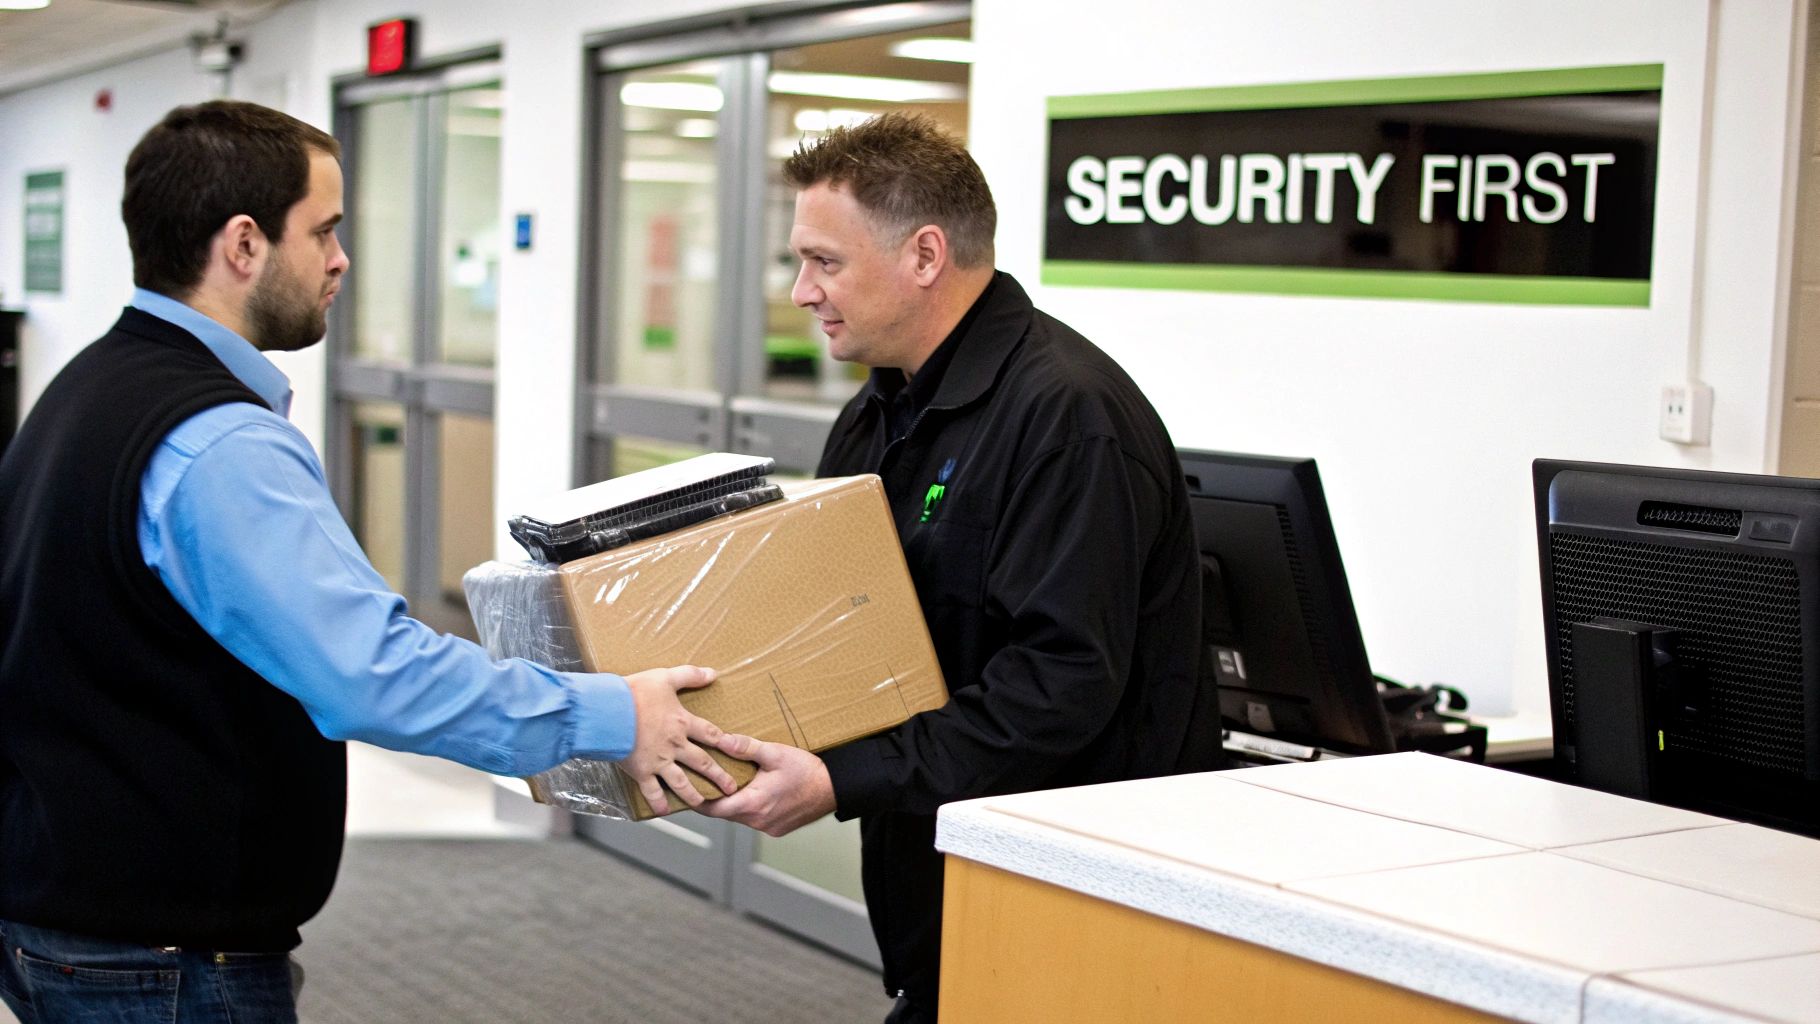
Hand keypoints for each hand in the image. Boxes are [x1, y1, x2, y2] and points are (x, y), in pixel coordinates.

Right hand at [622, 665, 736, 814]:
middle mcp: (675, 745)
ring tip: (703, 803)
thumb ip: (689, 675)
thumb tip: (713, 672)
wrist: (608, 711)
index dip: (725, 742)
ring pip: (682, 782)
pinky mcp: (641, 771)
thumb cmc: (634, 692)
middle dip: (718, 776)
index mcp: (682, 722)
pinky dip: (659, 802)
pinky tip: (664, 810)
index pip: (710, 734)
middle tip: (731, 788)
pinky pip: (652, 790)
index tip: (737, 751)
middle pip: (702, 762)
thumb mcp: (665, 677)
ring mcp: (658, 760)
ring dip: (694, 794)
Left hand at [696, 734, 835, 836]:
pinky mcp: (777, 829)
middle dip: (713, 798)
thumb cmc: (807, 771)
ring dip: (732, 802)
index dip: (696, 801)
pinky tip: (754, 791)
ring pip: (739, 816)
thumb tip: (721, 741)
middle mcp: (757, 821)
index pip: (712, 809)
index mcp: (753, 804)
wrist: (835, 788)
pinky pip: (754, 819)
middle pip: (724, 813)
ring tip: (727, 784)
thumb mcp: (776, 753)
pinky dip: (749, 807)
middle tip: (702, 782)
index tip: (685, 791)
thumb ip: (746, 748)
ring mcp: (768, 827)